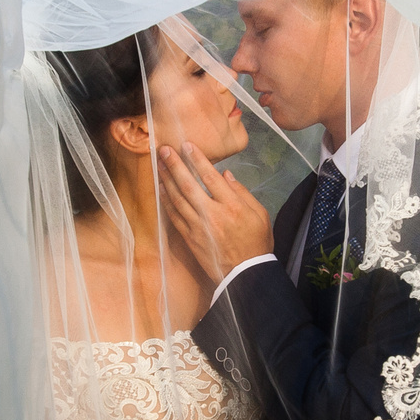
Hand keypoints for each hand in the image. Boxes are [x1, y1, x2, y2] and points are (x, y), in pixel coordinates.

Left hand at [159, 143, 273, 283]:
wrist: (246, 273)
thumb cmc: (256, 243)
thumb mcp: (261, 215)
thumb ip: (243, 193)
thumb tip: (225, 175)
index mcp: (233, 207)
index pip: (211, 178)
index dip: (197, 160)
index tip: (187, 146)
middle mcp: (213, 215)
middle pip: (189, 185)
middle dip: (175, 165)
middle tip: (164, 150)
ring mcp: (199, 227)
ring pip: (178, 199)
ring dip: (166, 180)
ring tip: (159, 164)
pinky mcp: (190, 238)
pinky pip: (175, 216)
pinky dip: (166, 201)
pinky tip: (161, 189)